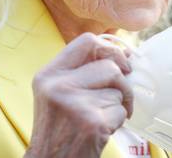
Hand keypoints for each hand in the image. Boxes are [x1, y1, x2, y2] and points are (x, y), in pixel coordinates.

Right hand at [25, 33, 132, 157]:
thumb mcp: (57, 93)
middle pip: (110, 66)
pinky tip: (101, 130)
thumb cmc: (59, 129)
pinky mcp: (92, 122)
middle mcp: (58, 85)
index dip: (110, 49)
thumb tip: (123, 53)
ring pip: (117, 91)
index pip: (87, 42)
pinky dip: (118, 122)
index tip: (121, 62)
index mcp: (48, 74)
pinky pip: (121, 111)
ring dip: (117, 106)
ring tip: (101, 118)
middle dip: (122, 83)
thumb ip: (82, 71)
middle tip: (119, 97)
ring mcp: (75, 103)